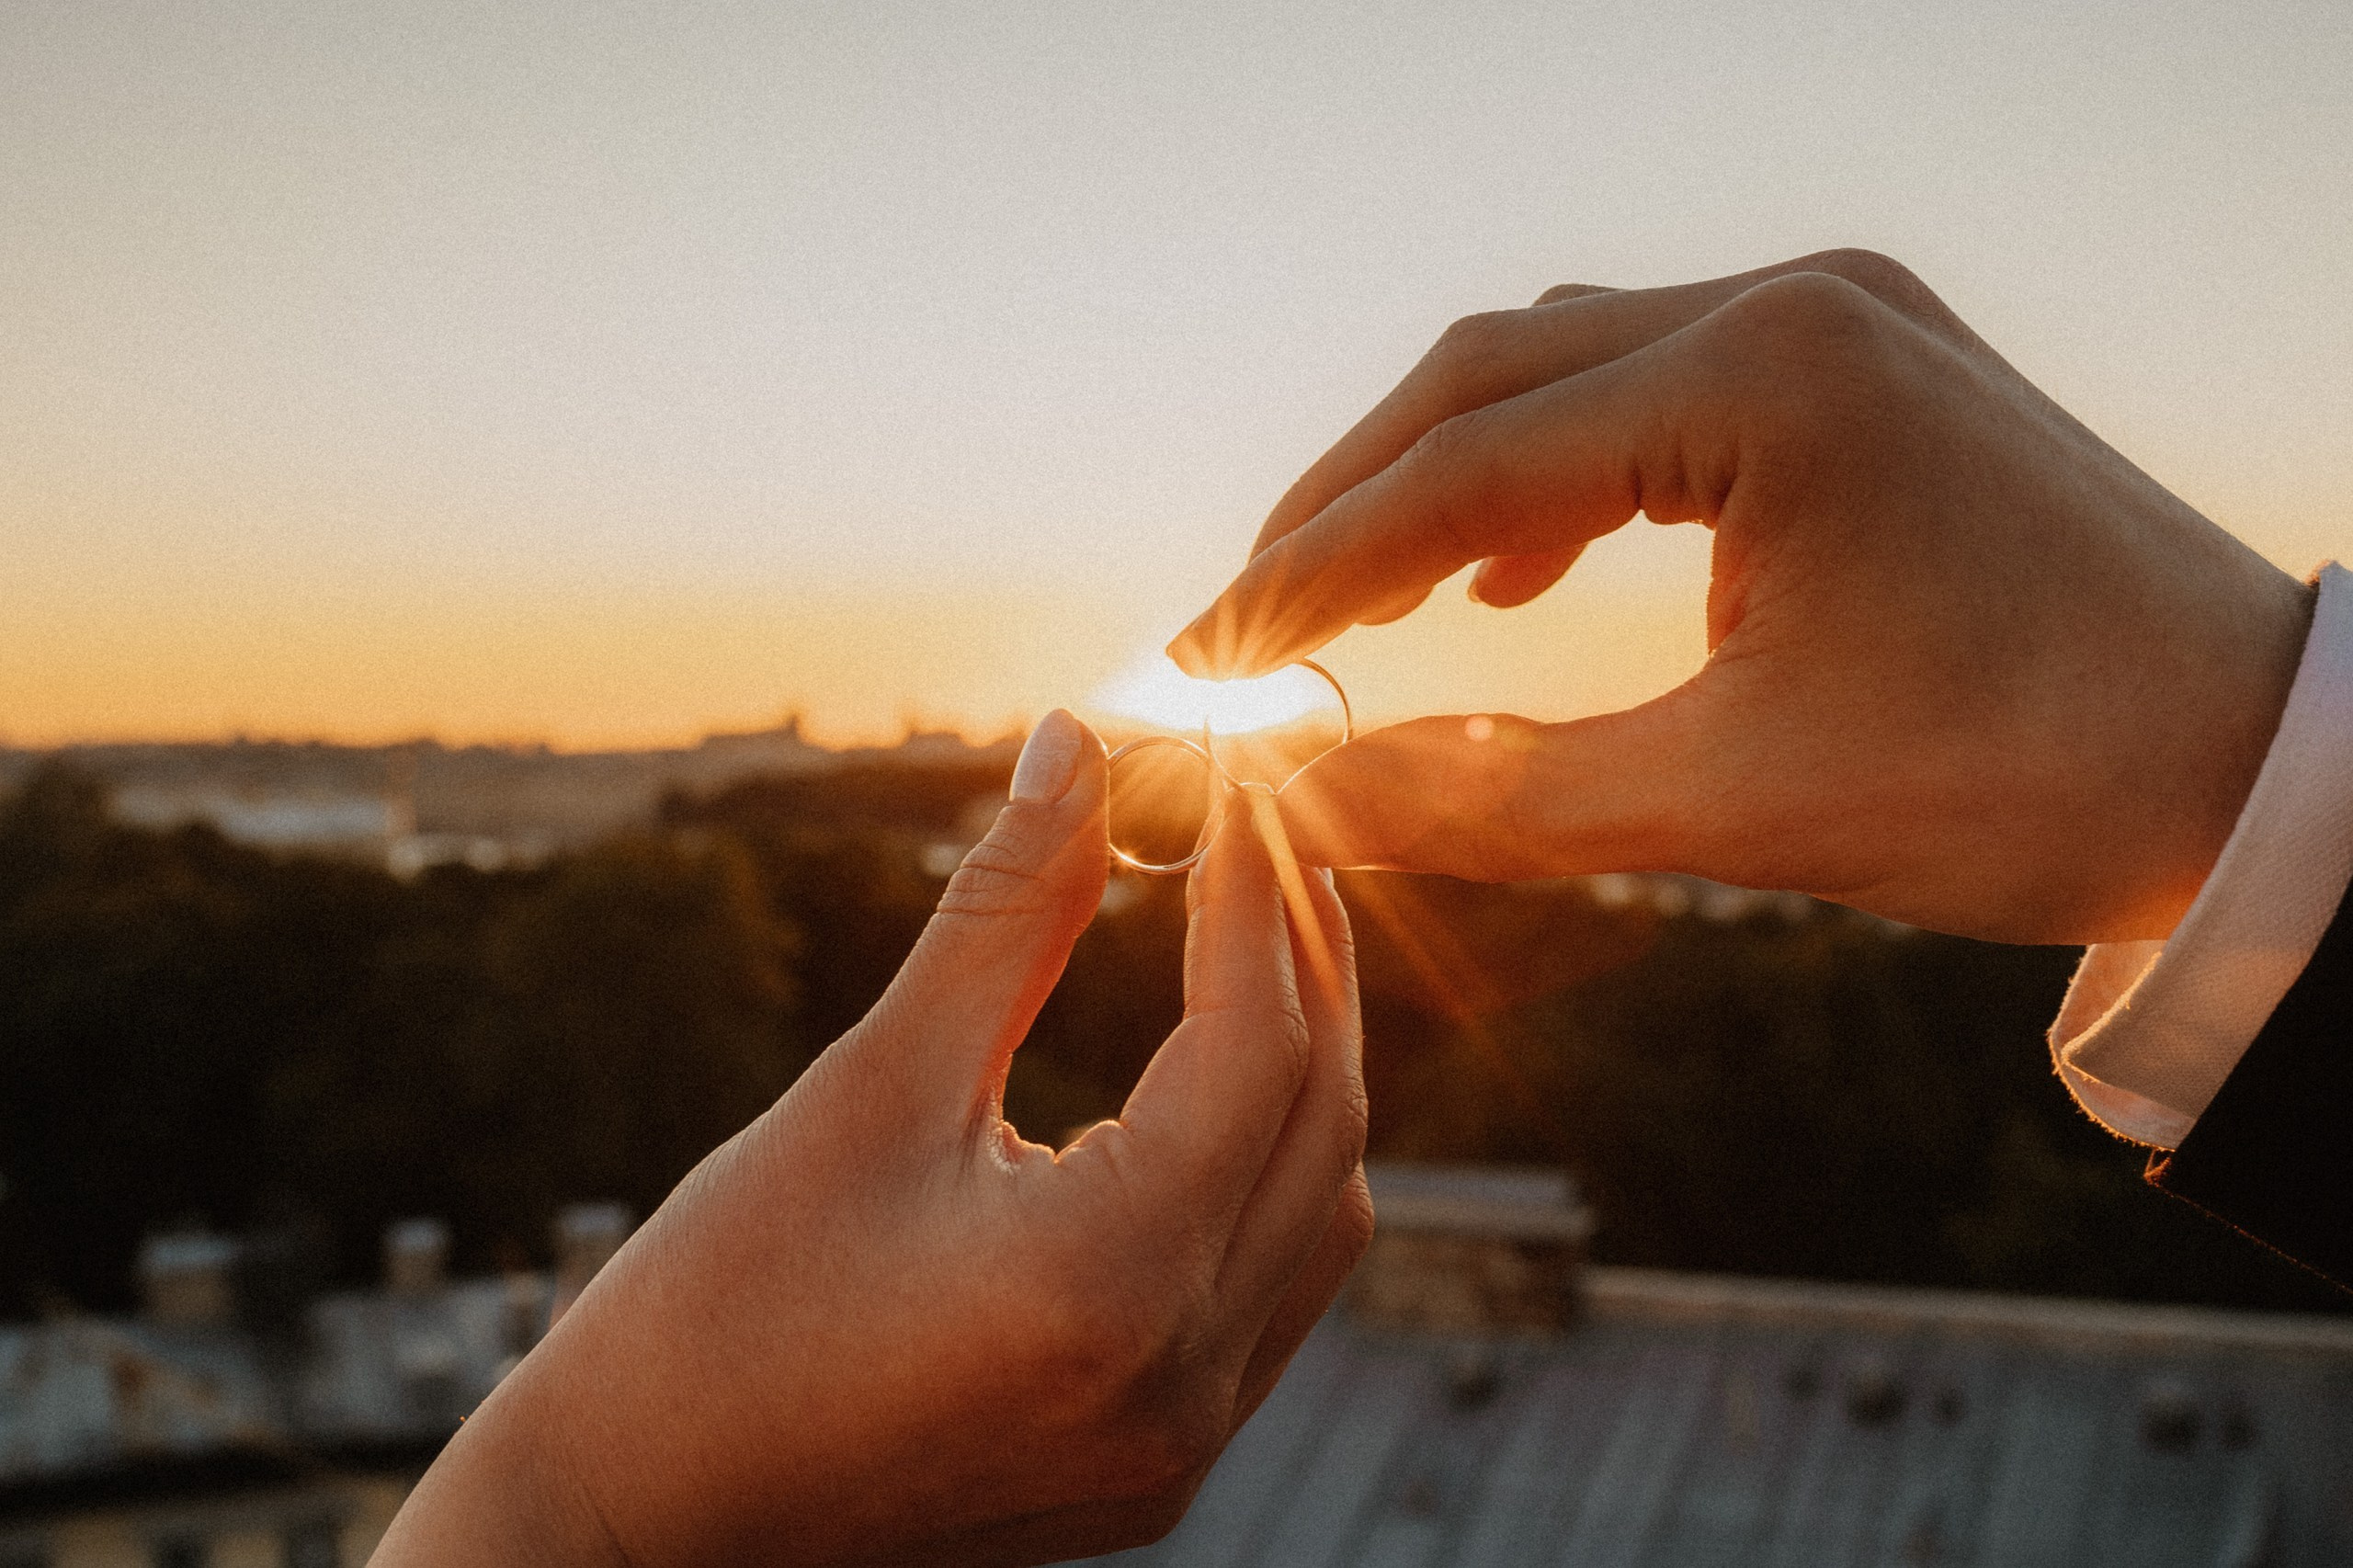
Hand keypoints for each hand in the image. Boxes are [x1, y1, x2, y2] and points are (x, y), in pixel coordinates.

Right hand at [370, 709, 1368, 1567]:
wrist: (638, 1524)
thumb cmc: (713, 1306)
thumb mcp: (867, 1087)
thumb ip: (1001, 914)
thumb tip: (1075, 743)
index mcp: (1108, 1285)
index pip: (1258, 1041)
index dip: (1255, 889)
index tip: (1234, 780)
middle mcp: (1181, 1382)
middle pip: (1323, 1121)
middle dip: (1305, 959)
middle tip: (1259, 833)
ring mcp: (1177, 1444)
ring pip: (1320, 1212)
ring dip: (1303, 1068)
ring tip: (1248, 938)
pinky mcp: (1153, 1469)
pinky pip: (1269, 1292)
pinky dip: (1265, 1171)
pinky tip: (1209, 1090)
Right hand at [1172, 251, 2311, 943]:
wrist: (2254, 762)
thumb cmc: (2028, 781)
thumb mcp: (1736, 804)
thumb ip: (1494, 799)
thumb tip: (1301, 809)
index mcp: (1769, 380)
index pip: (1464, 461)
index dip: (1310, 572)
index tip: (1203, 659)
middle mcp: (1796, 305)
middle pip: (1490, 371)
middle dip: (1349, 507)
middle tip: (1247, 627)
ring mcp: (1836, 319)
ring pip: (1563, 365)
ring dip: (1441, 477)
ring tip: (1348, 604)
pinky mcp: (1861, 365)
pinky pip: (1650, 386)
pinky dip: (1551, 473)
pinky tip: (1508, 571)